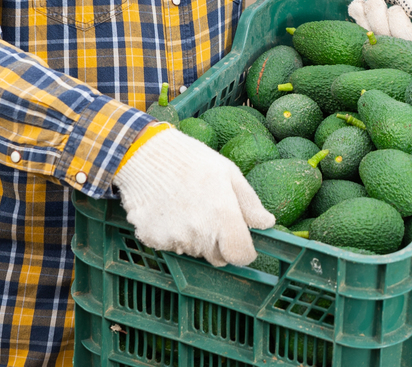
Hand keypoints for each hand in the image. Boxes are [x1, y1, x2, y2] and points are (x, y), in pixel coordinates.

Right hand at [113, 127, 273, 266]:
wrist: (143, 154)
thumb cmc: (191, 159)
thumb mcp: (228, 173)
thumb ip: (250, 203)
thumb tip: (268, 223)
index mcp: (222, 216)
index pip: (240, 257)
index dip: (243, 251)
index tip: (239, 240)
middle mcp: (198, 233)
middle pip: (216, 257)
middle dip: (218, 243)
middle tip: (209, 214)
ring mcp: (172, 238)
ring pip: (193, 251)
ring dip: (194, 236)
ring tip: (186, 205)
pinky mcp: (151, 239)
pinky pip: (169, 245)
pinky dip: (170, 233)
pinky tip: (168, 208)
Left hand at [340, 0, 411, 54]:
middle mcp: (407, 26)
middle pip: (410, 44)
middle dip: (397, 25)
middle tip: (392, 8)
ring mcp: (385, 31)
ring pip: (384, 39)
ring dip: (375, 16)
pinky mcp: (366, 31)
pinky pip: (364, 32)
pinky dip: (360, 15)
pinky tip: (361, 3)